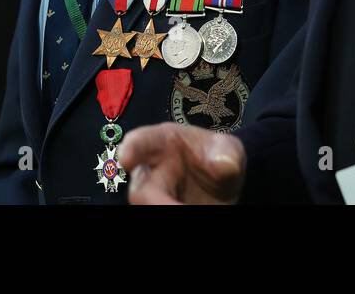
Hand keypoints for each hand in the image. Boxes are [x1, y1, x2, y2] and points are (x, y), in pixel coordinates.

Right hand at [119, 122, 245, 204]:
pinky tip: (190, 209)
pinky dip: (172, 212)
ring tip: (188, 209)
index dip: (131, 148)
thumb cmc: (217, 156)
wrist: (223, 184)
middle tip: (175, 208)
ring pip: (147, 206)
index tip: (126, 158)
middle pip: (140, 189)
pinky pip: (158, 213)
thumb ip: (226, 152)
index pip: (142, 141)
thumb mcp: (228, 148)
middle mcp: (151, 171)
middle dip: (154, 202)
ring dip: (164, 209)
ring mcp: (155, 195)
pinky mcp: (160, 207)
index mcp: (162, 142)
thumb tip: (221, 164)